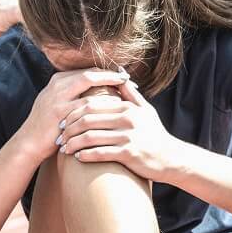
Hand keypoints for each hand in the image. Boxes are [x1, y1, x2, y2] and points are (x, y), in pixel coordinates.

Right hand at [17, 69, 128, 163]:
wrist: (28, 144)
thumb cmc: (46, 127)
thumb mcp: (55, 104)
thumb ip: (71, 95)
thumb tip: (94, 89)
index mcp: (57, 81)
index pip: (87, 71)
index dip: (106, 73)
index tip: (123, 77)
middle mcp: (57, 84)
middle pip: (89, 72)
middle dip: (111, 75)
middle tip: (129, 80)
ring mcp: (57, 96)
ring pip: (89, 82)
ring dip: (109, 85)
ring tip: (126, 91)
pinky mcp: (60, 111)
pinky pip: (87, 102)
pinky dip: (103, 102)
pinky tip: (116, 106)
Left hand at [59, 77, 181, 181]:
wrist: (171, 158)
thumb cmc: (154, 134)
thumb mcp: (145, 110)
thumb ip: (129, 94)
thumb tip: (119, 74)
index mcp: (127, 107)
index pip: (92, 105)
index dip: (73, 113)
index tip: (62, 121)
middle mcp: (127, 119)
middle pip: (88, 120)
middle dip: (69, 128)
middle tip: (59, 136)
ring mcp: (128, 136)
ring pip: (90, 137)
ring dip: (73, 144)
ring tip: (65, 149)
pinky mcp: (129, 154)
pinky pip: (100, 153)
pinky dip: (85, 155)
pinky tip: (78, 158)